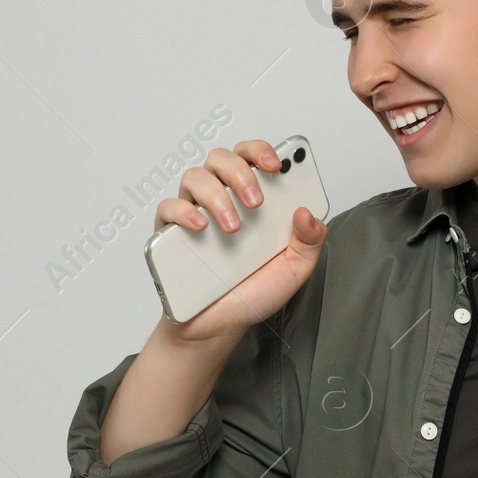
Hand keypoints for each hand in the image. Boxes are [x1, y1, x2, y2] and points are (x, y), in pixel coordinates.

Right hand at [155, 140, 328, 340]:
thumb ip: (310, 241)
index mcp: (253, 199)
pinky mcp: (169, 233)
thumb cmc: (253, 292)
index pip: (253, 158)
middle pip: (222, 158)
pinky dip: (184, 212)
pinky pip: (168, 207)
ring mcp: (194, 213)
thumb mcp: (294, 269)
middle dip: (241, 173)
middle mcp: (223, 198)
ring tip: (233, 227)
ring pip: (196, 177)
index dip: (263, 151)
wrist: (220, 326)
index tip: (277, 164)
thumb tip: (308, 213)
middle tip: (256, 202)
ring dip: (217, 196)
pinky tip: (201, 227)